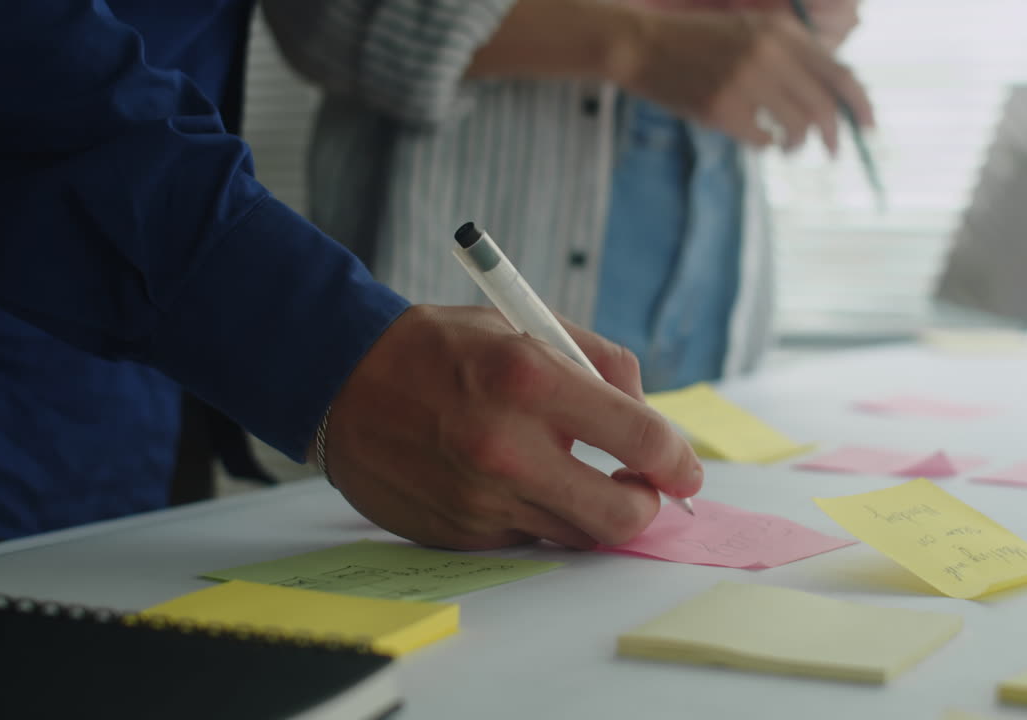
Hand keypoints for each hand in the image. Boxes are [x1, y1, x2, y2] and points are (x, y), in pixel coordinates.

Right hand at [319, 305, 703, 550]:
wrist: (341, 380)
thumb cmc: (440, 347)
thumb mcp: (525, 323)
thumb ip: (601, 364)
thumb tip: (648, 419)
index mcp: (530, 378)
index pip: (641, 438)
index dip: (678, 460)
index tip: (685, 469)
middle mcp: (506, 447)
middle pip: (621, 515)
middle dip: (648, 505)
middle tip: (643, 488)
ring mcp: (480, 498)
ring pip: (577, 534)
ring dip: (593, 512)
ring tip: (577, 478)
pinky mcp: (458, 532)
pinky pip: (527, 538)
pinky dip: (538, 515)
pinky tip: (515, 482)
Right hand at [614, 8, 872, 151]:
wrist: (642, 44)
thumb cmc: (697, 41)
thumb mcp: (749, 30)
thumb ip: (789, 53)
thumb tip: (830, 95)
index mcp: (781, 32)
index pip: (839, 72)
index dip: (861, 104)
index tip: (868, 127)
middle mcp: (769, 54)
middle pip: (823, 107)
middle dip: (833, 135)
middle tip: (830, 150)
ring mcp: (745, 82)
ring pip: (796, 128)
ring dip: (796, 143)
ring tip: (788, 145)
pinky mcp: (722, 109)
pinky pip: (762, 139)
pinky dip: (765, 143)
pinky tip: (756, 136)